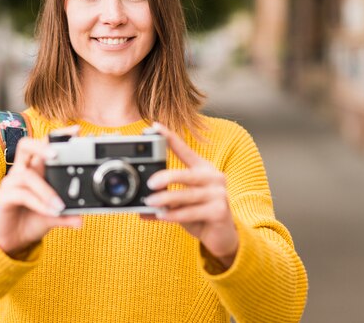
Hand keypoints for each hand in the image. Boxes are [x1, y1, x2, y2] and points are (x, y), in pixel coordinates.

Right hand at [0, 126, 81, 257]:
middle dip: (42, 145)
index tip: (77, 131)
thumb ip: (66, 215)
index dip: (58, 135)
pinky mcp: (2, 198)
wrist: (11, 241)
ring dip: (46, 191)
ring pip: (26, 175)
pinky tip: (49, 212)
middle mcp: (21, 171)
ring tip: (60, 206)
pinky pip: (20, 194)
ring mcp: (10, 183)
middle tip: (56, 154)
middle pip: (26, 145)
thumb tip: (81, 219)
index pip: (44, 145)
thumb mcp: (53, 217)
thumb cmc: (31, 220)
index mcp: (35, 169)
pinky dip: (38, 202)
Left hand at [143, 123, 237, 268]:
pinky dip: (174, 215)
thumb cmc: (200, 214)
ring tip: (150, 202)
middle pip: (187, 174)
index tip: (154, 127)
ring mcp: (219, 194)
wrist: (223, 237)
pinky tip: (161, 216)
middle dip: (166, 177)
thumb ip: (165, 199)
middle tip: (150, 183)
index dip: (170, 137)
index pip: (185, 150)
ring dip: (166, 199)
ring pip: (188, 195)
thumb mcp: (181, 203)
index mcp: (203, 169)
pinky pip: (192, 212)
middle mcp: (214, 178)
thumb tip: (140, 205)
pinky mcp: (220, 211)